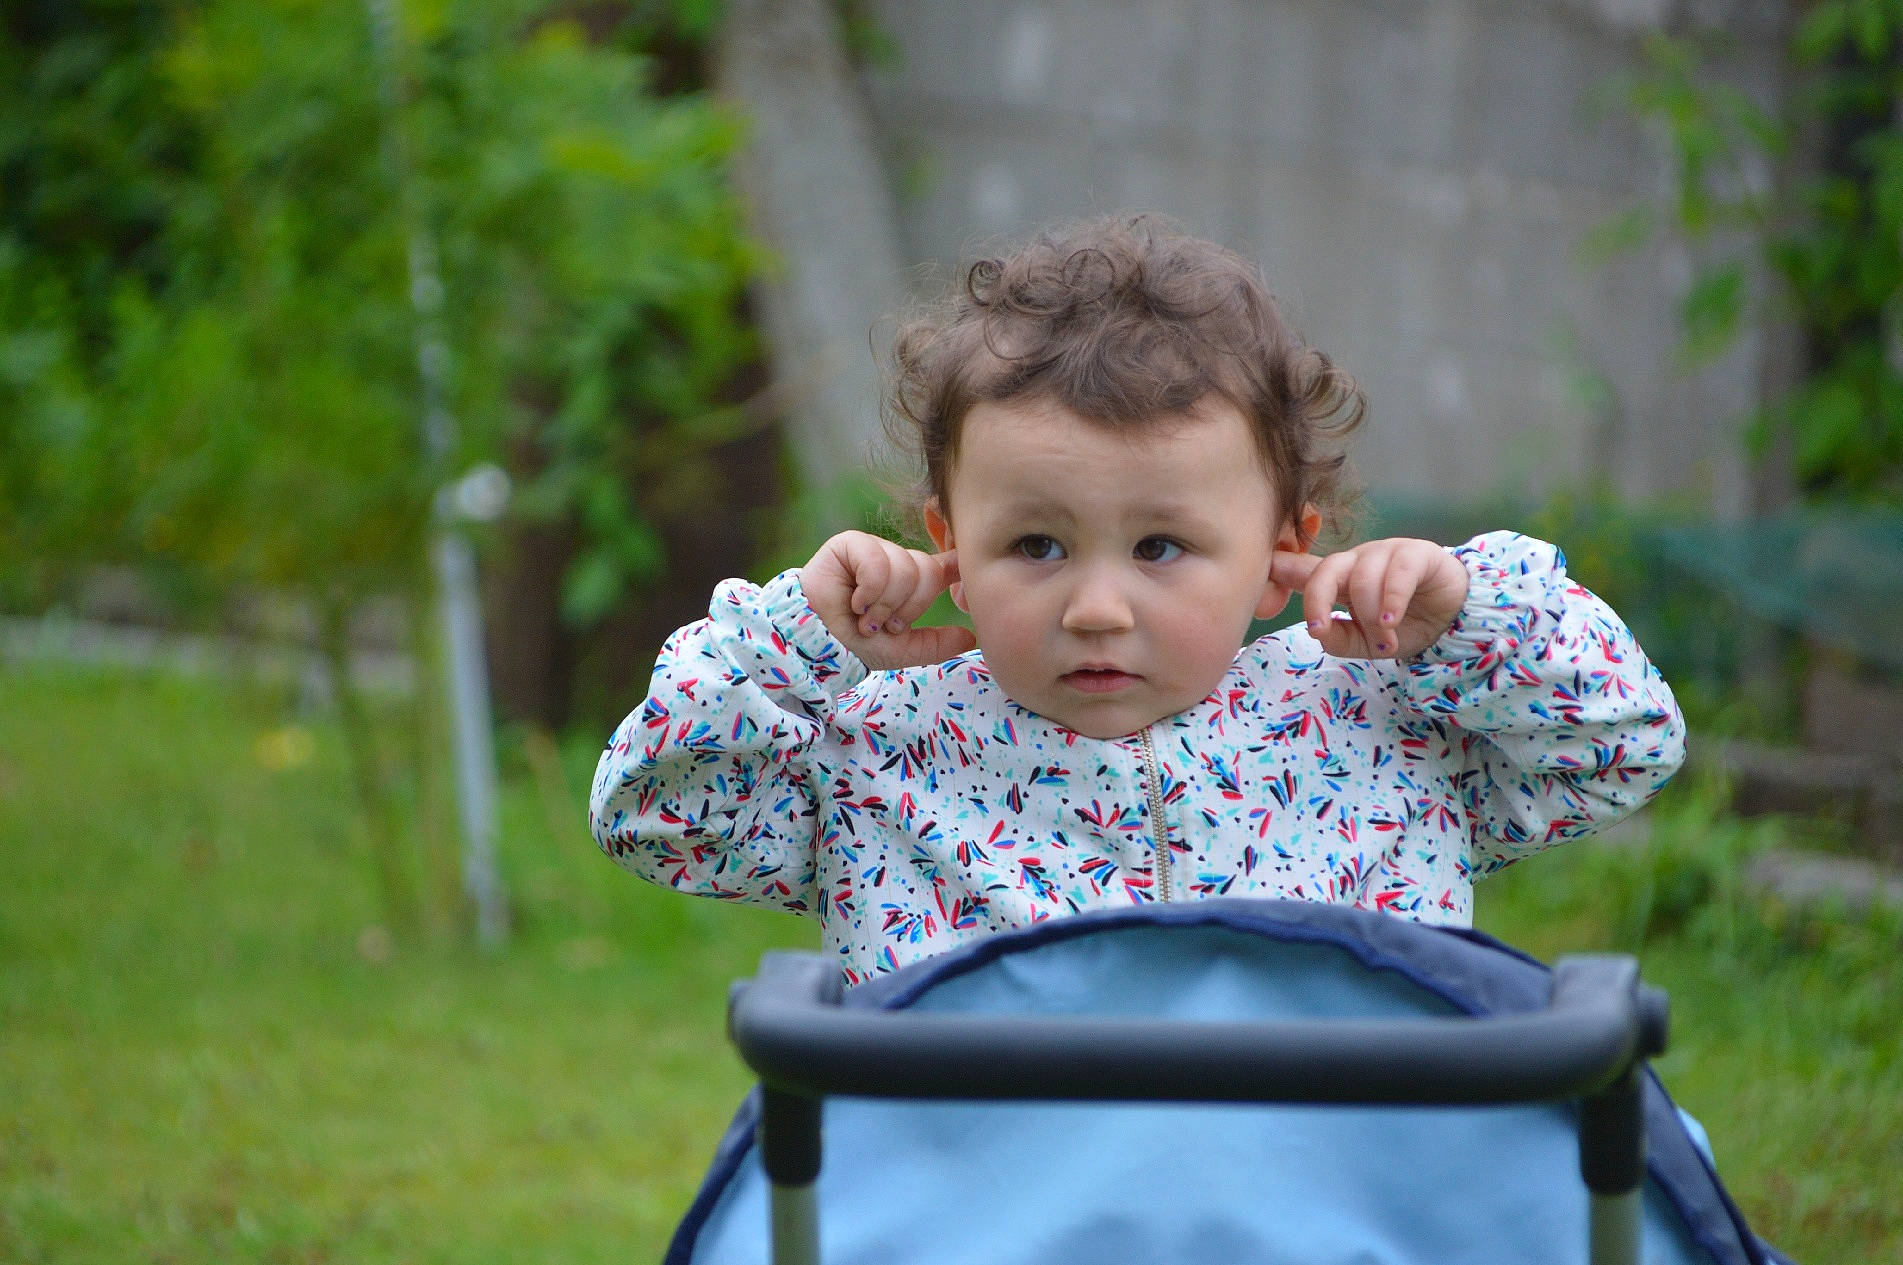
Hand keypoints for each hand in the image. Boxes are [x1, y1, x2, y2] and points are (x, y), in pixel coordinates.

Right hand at [800, 531, 976, 670]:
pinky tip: (855, 601)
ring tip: (866, 617)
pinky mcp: (850, 544)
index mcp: (910, 582)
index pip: (942, 565)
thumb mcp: (902, 650)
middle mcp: (895, 562)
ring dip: (885, 605)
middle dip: (908, 608)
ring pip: (906, 569)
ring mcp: (874, 550)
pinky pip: (879, 562)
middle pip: (928, 572)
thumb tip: (971, 636)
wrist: (820, 646)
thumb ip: (936, 643)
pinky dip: (870, 591)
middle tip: (885, 624)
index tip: (965, 567)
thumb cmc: (854, 646)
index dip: (957, 563)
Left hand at [1268, 538, 1469, 659]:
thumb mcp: (1366, 643)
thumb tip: (1319, 631)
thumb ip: (1339, 638)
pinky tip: (1392, 621)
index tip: (1260, 571)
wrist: (1453, 619)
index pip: (1302, 571)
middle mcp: (1358, 561)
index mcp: (1339, 580)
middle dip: (1315, 601)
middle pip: (1326, 570)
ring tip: (1387, 640)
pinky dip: (1392, 599)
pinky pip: (1397, 572)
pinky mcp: (1417, 553)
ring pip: (1363, 578)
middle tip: (1318, 630)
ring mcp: (1387, 553)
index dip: (1279, 569)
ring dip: (1370, 616)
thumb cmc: (1403, 626)